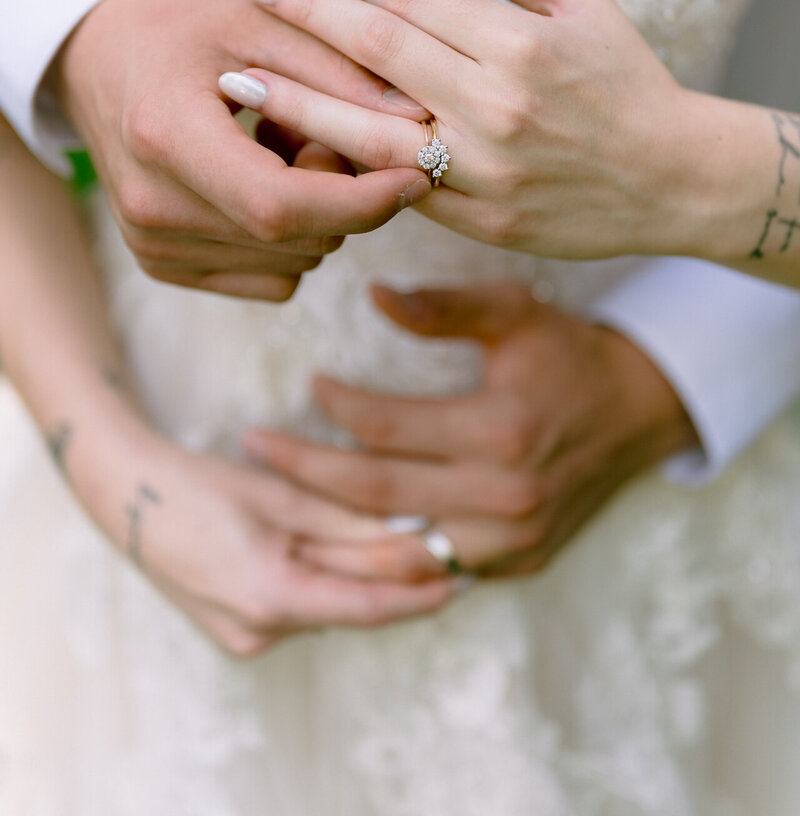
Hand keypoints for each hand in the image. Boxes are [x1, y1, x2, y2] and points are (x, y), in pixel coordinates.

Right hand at [52, 0, 430, 299]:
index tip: (416, 176)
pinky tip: (262, 180)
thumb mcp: (258, 22)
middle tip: (321, 131)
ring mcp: (151, 245)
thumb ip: (336, 68)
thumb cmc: (181, 29)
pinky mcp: (161, 265)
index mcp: (166, 138)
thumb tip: (415, 120)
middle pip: (295, 239)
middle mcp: (151, 206)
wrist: (98, 58)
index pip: (280, 206)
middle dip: (344, 195)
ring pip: (294, 264)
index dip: (361, 202)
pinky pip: (271, 279)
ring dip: (318, 215)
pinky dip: (291, 240)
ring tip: (281, 147)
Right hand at [85, 430, 454, 657]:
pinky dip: (326, 581)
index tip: (461, 579)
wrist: (125, 495)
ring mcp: (243, 635)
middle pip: (347, 606)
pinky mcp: (237, 627)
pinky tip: (345, 550)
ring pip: (325, 606)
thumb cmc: (200, 483)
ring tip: (403, 541)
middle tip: (445, 549)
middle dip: (394, 580)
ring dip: (359, 577)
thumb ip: (346, 521)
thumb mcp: (280, 495)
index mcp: (268, 597)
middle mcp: (257, 631)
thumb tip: (413, 531)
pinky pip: (300, 607)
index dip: (418, 596)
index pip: (365, 608)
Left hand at [217, 0, 699, 259]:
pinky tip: (302, 149)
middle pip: (373, 51)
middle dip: (305, 16)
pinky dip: (349, 165)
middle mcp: (494, 107)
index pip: (410, 0)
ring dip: (294, 103)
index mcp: (519, 44)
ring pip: (367, 132)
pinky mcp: (479, 223)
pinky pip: (398, 189)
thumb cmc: (625, 79)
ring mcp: (482, 172)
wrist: (674, 179)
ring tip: (237, 84)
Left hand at [243, 282, 699, 580]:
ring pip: (397, 548)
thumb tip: (374, 296)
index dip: (336, 406)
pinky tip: (342, 539)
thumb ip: (444, 306)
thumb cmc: (570, 352)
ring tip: (274, 505)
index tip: (308, 383)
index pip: (386, 428)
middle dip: (303, 470)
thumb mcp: (516, 313)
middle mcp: (504, 497)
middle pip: (375, 494)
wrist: (641, 411)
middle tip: (253, 445)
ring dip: (331, 530)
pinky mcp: (519, 564)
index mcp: (499, 430)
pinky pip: (435, 570)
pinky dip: (386, 557)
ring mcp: (512, 541)